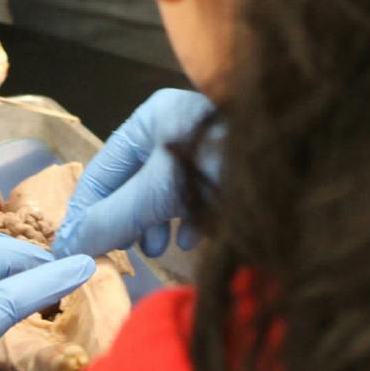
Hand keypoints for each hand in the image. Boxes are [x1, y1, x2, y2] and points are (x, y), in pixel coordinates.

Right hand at [54, 87, 212, 259]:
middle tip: (117, 253)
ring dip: (152, 224)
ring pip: (161, 194)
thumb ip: (114, 218)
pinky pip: (193, 200)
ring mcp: (203, 150)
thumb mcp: (159, 193)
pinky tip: (188, 240)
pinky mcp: (227, 174)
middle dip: (122, 220)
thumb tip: (69, 247)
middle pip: (131, 183)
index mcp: (152, 117)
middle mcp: (175, 128)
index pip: (101, 170)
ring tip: (154, 248)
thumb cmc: (221, 167)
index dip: (84, 212)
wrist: (300, 168)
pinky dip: (184, 221)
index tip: (71, 250)